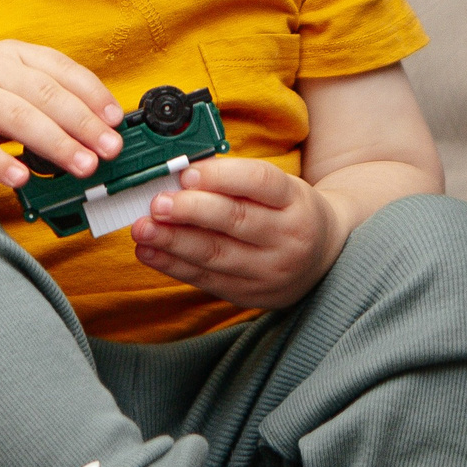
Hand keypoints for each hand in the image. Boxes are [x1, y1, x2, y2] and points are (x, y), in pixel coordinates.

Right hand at [0, 41, 122, 191]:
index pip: (62, 69)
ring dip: (55, 143)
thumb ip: (46, 105)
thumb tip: (99, 133)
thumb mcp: (10, 93)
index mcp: (13, 54)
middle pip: (45, 93)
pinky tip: (22, 178)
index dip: (93, 94)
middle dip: (82, 123)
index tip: (116, 121)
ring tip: (83, 166)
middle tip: (109, 150)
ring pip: (17, 116)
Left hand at [131, 156, 345, 308]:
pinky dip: (174, 265)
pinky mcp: (251, 294)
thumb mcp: (280, 188)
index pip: (260, 182)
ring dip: (174, 241)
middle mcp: (288, 237)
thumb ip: (236, 181)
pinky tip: (150, 251)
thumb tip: (180, 174)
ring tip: (142, 229)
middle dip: (190, 211)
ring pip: (217, 254)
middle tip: (156, 204)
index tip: (186, 173)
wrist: (324, 259)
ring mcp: (270, 270)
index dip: (221, 176)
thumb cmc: (288, 212)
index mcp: (295, 200)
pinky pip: (206, 279)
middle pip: (236, 220)